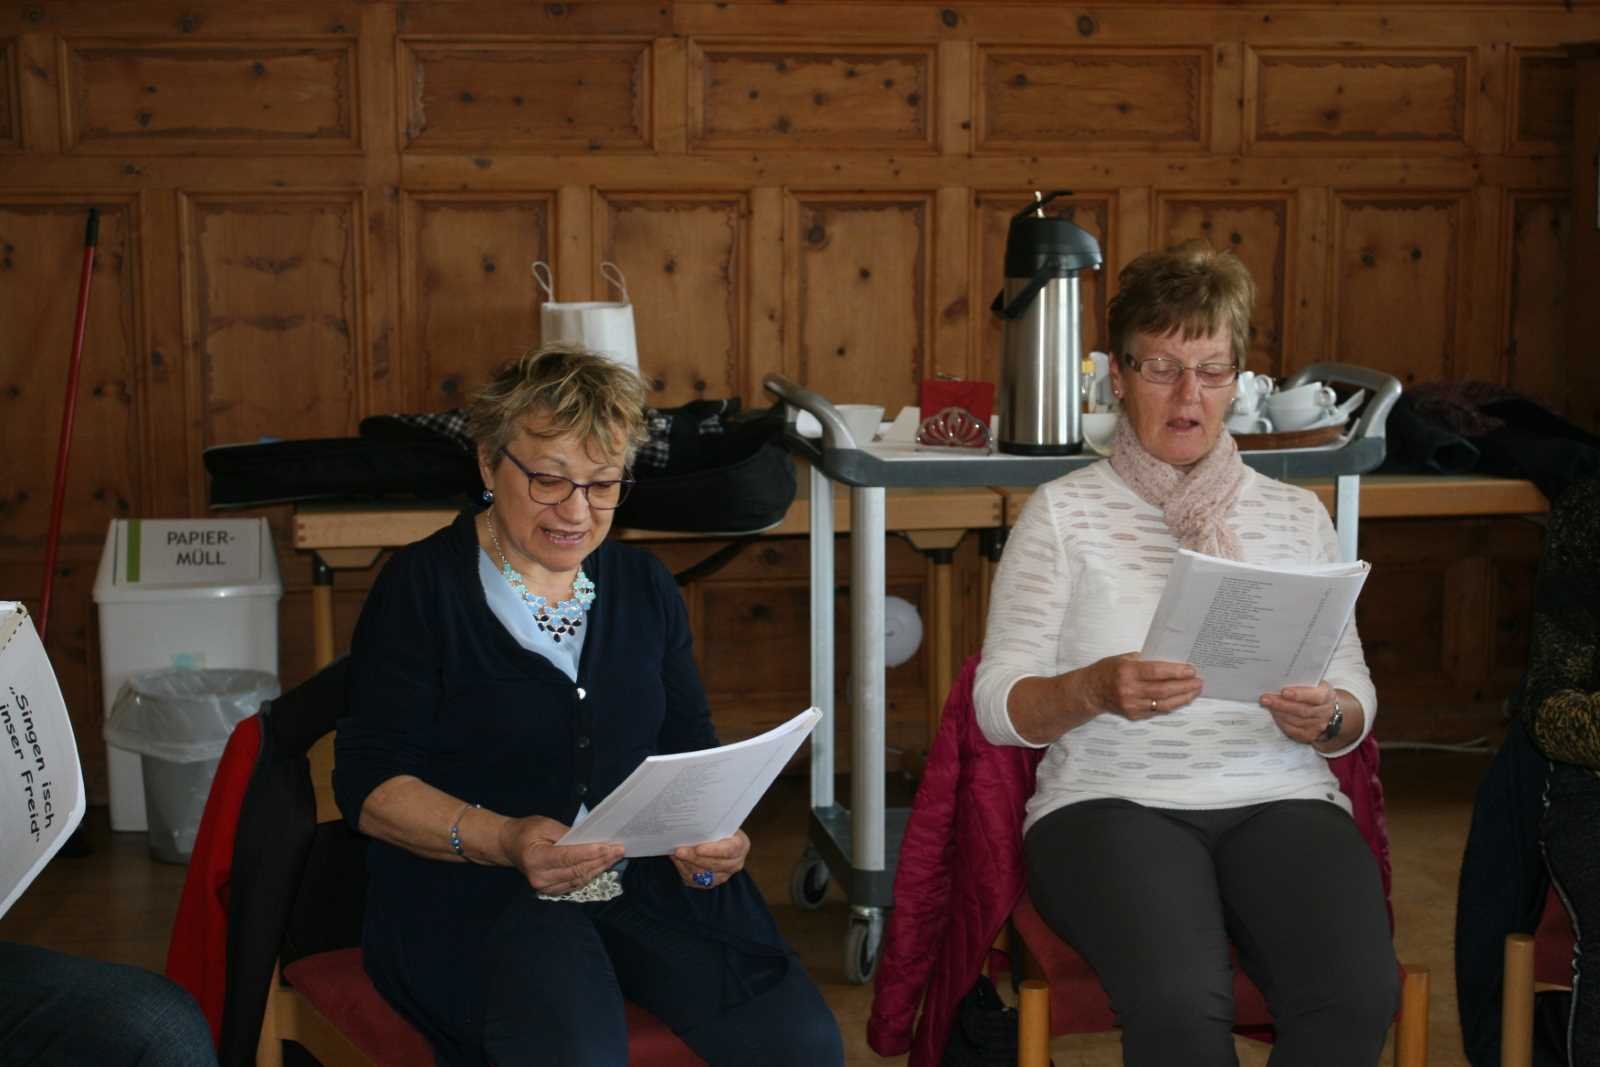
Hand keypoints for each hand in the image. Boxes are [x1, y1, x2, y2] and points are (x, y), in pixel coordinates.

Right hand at [498, 815, 623, 895]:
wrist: (510, 846)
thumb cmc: (527, 831)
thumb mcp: (545, 824)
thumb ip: (566, 833)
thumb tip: (589, 839)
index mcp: (535, 858)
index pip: (568, 857)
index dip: (591, 853)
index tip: (610, 847)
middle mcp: (540, 878)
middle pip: (577, 870)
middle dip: (601, 860)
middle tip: (619, 850)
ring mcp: (545, 888)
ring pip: (579, 880)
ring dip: (599, 868)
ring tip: (615, 857)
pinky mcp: (551, 892)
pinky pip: (575, 884)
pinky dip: (590, 874)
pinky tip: (602, 865)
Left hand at [672, 830, 749, 889]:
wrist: (719, 839)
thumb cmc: (719, 828)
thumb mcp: (720, 823)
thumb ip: (710, 825)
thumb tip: (693, 825)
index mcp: (741, 845)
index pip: (730, 850)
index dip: (714, 850)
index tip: (698, 848)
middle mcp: (735, 863)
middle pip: (714, 864)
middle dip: (695, 857)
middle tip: (679, 851)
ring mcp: (724, 875)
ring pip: (703, 874)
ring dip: (687, 864)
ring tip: (675, 854)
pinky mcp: (710, 883)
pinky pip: (696, 880)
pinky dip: (684, 870)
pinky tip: (677, 860)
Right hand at [1083, 652, 1202, 719]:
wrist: (1090, 692)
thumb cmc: (1107, 670)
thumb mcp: (1123, 658)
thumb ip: (1144, 660)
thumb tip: (1170, 661)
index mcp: (1127, 671)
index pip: (1156, 672)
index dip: (1176, 672)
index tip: (1191, 670)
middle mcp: (1129, 690)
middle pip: (1163, 690)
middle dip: (1184, 686)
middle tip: (1199, 682)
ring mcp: (1131, 705)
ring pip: (1163, 704)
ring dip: (1182, 698)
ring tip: (1195, 692)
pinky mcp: (1133, 715)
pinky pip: (1157, 711)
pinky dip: (1171, 705)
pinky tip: (1181, 699)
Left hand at [1261, 683, 1336, 744]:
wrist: (1329, 713)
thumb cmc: (1317, 694)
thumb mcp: (1316, 685)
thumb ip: (1304, 682)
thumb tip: (1281, 680)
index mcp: (1327, 696)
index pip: (1316, 697)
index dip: (1300, 695)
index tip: (1284, 692)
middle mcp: (1324, 713)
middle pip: (1302, 710)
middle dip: (1281, 704)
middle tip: (1265, 699)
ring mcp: (1318, 726)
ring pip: (1296, 721)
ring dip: (1279, 713)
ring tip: (1267, 705)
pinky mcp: (1309, 735)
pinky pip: (1293, 730)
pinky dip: (1281, 722)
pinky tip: (1274, 714)